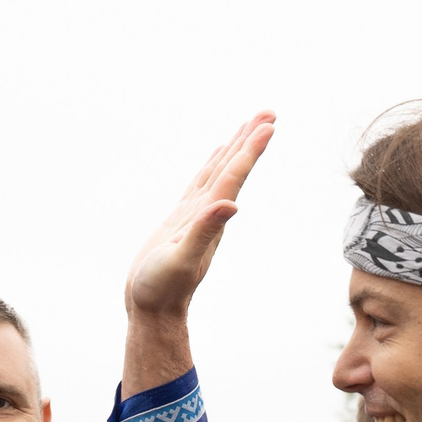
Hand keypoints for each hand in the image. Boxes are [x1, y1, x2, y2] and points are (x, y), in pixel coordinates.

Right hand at [126, 113, 275, 321]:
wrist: (152, 310)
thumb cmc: (162, 289)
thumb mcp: (181, 260)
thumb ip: (204, 232)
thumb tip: (229, 205)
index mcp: (210, 218)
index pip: (234, 176)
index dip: (251, 150)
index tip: (268, 124)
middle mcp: (209, 214)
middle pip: (233, 168)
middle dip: (249, 139)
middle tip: (269, 112)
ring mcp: (197, 216)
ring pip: (219, 173)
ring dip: (235, 148)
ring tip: (250, 124)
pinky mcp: (182, 220)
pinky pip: (201, 185)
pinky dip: (212, 166)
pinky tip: (217, 157)